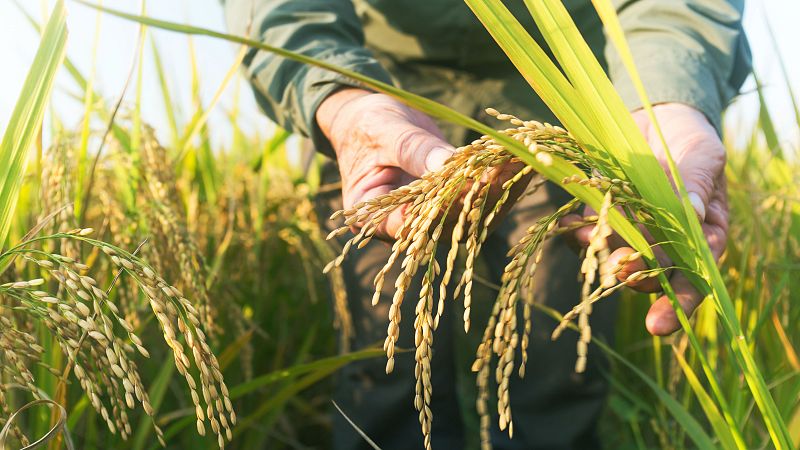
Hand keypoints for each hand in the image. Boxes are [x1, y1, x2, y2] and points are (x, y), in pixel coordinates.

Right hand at [317, 88, 527, 239]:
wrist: (371, 121)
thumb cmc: (367, 125)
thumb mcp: (384, 132)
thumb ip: (413, 150)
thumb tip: (447, 165)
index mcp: (374, 217)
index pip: (409, 225)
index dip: (440, 209)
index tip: (468, 184)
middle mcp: (405, 227)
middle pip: (447, 223)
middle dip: (480, 194)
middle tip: (507, 167)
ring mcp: (432, 218)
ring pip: (470, 216)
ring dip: (499, 189)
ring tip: (523, 159)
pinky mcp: (452, 204)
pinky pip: (479, 199)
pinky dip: (500, 179)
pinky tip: (520, 158)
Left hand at [566, 103, 727, 335]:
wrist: (656, 114)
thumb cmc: (690, 138)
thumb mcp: (703, 154)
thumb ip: (697, 182)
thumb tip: (691, 211)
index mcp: (701, 235)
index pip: (695, 277)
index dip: (678, 303)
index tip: (657, 325)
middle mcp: (665, 241)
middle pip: (652, 273)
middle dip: (635, 277)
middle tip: (620, 270)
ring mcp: (631, 229)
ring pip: (616, 256)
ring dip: (602, 256)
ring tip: (590, 244)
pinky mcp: (602, 213)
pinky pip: (588, 233)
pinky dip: (579, 234)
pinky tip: (573, 228)